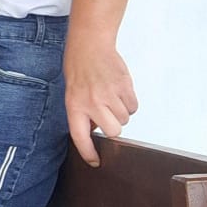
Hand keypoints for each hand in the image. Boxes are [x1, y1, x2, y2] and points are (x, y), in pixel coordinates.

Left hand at [63, 36, 138, 165]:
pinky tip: (119, 91)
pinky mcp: (124, 87)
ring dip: (120, 112)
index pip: (80, 137)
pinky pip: (134, 106)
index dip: (88, 153)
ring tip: (110, 96)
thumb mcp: (72, 92)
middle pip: (113, 131)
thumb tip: (96, 129)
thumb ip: (83, 112)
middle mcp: (92, 102)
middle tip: (107, 114)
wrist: (90, 44)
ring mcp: (110, 95)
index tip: (95, 162)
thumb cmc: (79, 67)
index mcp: (75, 105)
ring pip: (125, 119)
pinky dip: (129, 103)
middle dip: (113, 126)